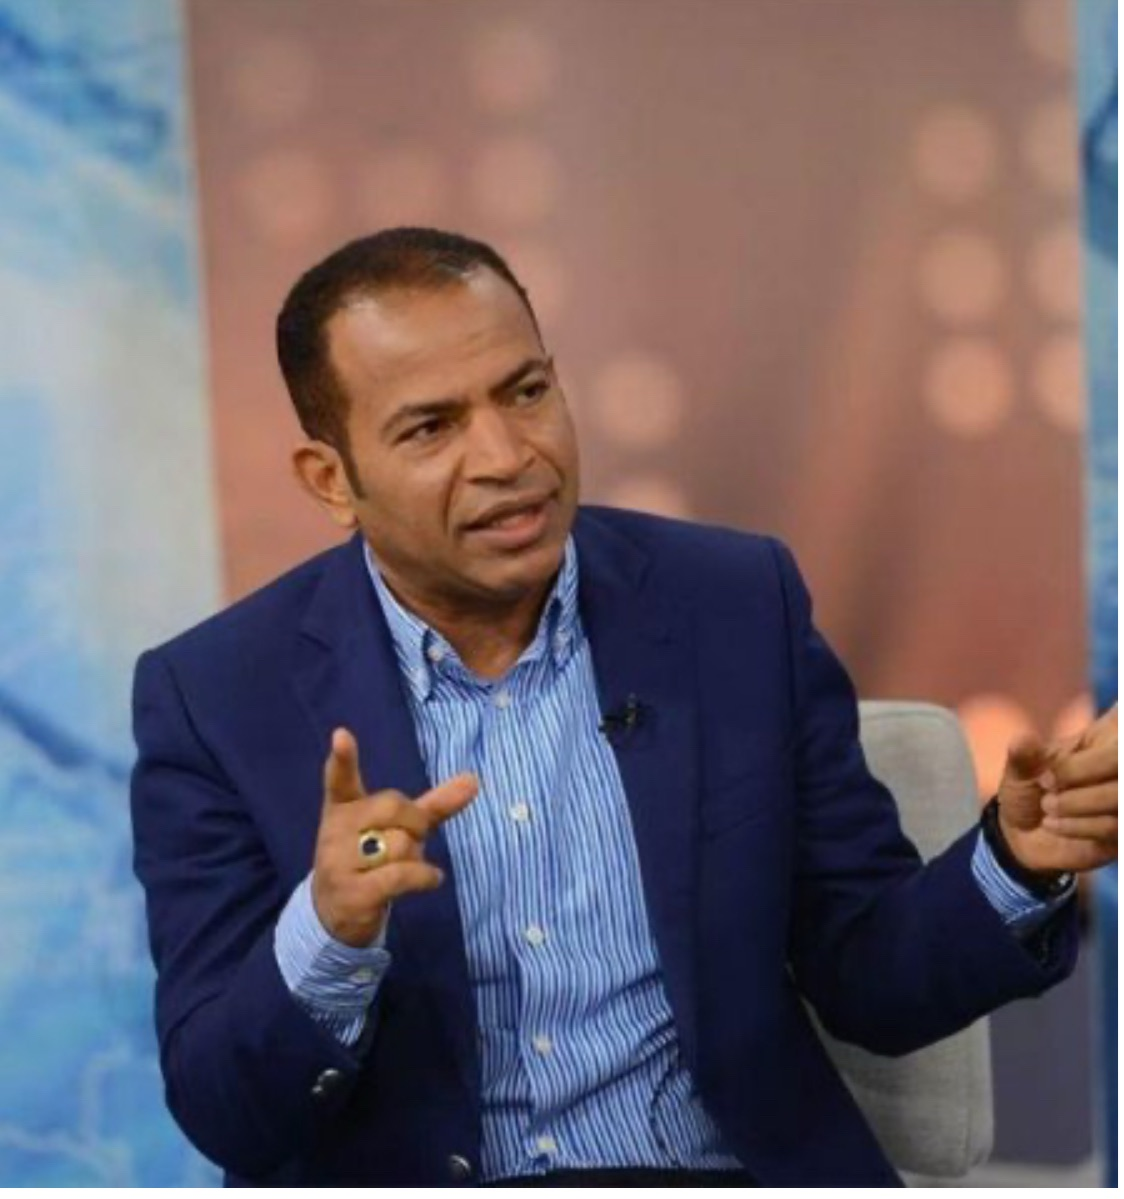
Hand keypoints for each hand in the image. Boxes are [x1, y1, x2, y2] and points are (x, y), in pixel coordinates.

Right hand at [312, 727, 476, 946]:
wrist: (335, 912)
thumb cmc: (372, 858)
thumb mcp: (400, 828)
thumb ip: (434, 804)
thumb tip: (474, 778)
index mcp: (343, 807)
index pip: (340, 778)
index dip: (342, 757)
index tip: (341, 735)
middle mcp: (335, 831)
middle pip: (393, 808)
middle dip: (415, 823)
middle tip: (410, 838)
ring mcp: (339, 864)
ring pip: (401, 844)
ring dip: (415, 857)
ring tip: (400, 867)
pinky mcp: (353, 894)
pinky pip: (401, 875)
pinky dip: (424, 876)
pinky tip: (430, 879)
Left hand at [997, 704, 1117, 878]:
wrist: (1024, 838)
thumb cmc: (1028, 793)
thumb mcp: (1020, 772)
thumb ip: (1024, 757)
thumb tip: (1023, 740)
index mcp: (1101, 741)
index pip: (1117, 721)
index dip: (1090, 751)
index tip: (1057, 760)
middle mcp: (1116, 770)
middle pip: (1118, 761)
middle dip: (1078, 770)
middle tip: (1045, 782)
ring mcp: (1120, 801)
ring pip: (1117, 796)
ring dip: (1076, 803)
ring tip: (1046, 806)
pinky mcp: (1121, 833)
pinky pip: (1113, 826)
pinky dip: (1079, 826)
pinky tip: (1052, 824)